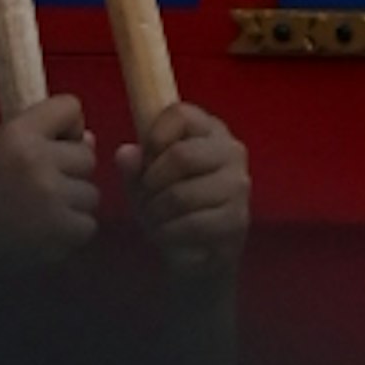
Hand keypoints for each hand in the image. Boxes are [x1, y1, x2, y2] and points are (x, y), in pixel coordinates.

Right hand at [0, 95, 103, 281]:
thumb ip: (38, 139)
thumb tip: (89, 139)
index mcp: (16, 133)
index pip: (70, 106)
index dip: (68, 127)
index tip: (53, 145)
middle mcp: (38, 159)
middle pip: (87, 156)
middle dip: (71, 172)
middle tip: (40, 188)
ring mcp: (53, 197)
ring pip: (91, 193)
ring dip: (72, 204)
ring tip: (40, 214)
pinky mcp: (62, 231)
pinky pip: (88, 224)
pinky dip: (71, 232)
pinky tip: (43, 234)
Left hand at [122, 97, 250, 272]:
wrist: (200, 250)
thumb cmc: (170, 203)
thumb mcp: (144, 180)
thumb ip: (134, 165)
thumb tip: (126, 154)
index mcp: (209, 129)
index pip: (180, 114)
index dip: (153, 138)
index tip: (145, 161)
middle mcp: (231, 151)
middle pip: (181, 155)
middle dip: (151, 183)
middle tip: (144, 199)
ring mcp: (238, 185)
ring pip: (182, 195)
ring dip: (157, 213)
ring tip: (154, 219)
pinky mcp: (237, 219)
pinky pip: (192, 224)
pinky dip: (169, 233)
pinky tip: (167, 235)